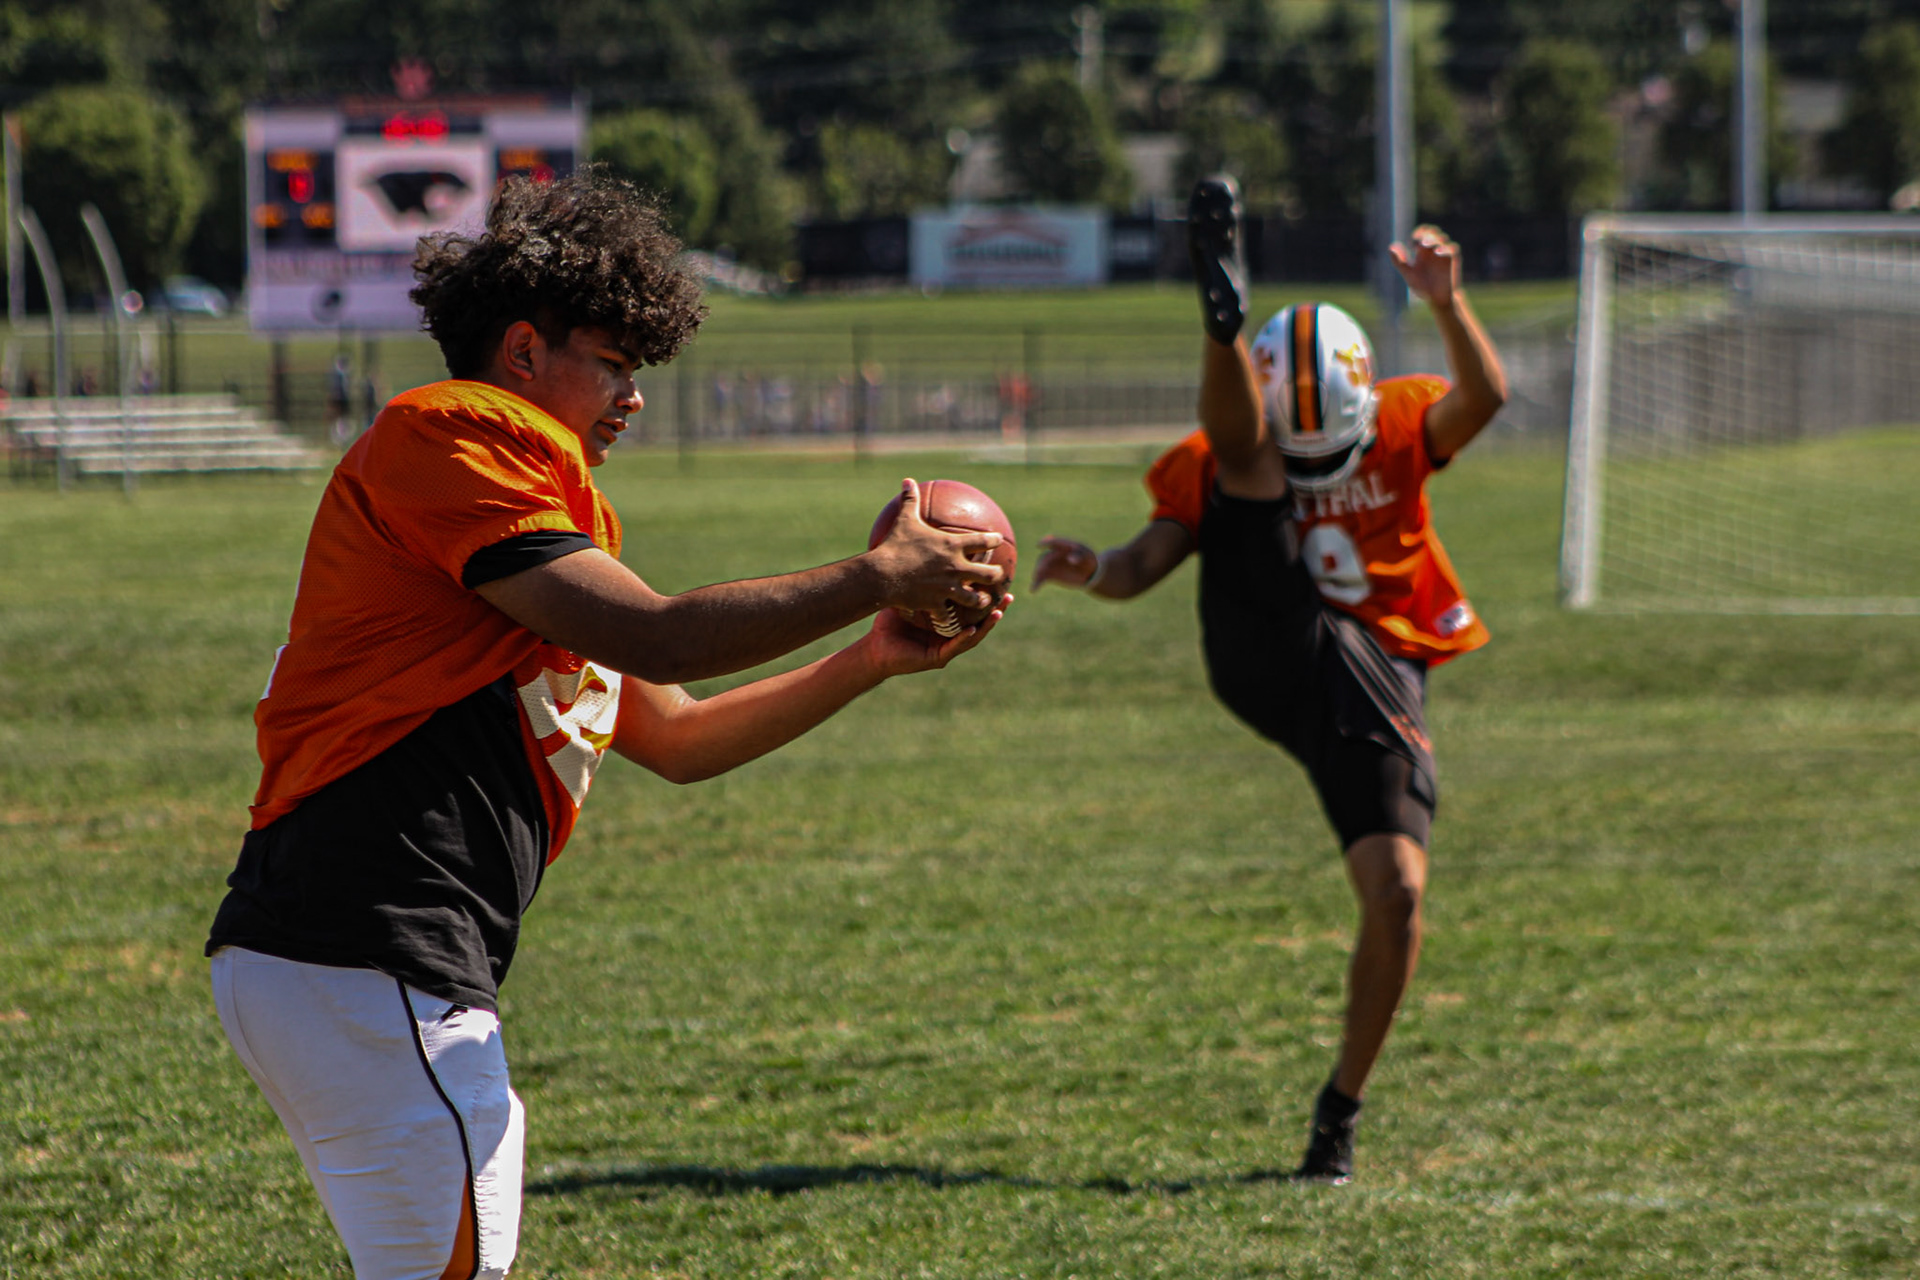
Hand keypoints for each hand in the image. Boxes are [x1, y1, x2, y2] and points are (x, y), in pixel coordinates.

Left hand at [861, 592, 1010, 675]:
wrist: (874, 649)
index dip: (985, 594)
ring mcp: (946, 647)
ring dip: (987, 625)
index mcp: (946, 620)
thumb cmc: (889, 623)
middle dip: (995, 609)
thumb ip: (916, 579)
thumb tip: (917, 546)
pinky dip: (965, 638)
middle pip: (979, 619)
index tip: (999, 578)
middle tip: (1009, 594)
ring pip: (973, 635)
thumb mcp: (906, 596)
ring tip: (999, 613)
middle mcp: (950, 634)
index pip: (970, 604)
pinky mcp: (937, 657)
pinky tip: (974, 629)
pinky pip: (955, 646)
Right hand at [867, 477, 1005, 615]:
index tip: (998, 539)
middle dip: (997, 575)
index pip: (983, 541)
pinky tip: (954, 623)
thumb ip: (910, 500)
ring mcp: (948, 587)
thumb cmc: (894, 545)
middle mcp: (956, 567)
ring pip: (975, 598)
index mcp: (953, 545)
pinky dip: (952, 619)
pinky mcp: (937, 602)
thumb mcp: (905, 520)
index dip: (994, 540)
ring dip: (981, 600)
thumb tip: (908, 480)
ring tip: (983, 601)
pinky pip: (950, 614)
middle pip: (989, 574)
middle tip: (998, 575)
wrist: (882, 574)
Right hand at [1031, 536, 1097, 590]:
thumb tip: (1070, 559)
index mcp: (1064, 545)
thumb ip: (1080, 556)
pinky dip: (1036, 584)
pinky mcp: (1049, 575)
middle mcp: (1054, 554)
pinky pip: (1041, 579)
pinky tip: (1033, 590)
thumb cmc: (1089, 561)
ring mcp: (1050, 564)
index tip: (1039, 545)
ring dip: (1037, 574)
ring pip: (1040, 568)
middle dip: (1042, 563)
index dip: (1046, 543)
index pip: (1054, 543)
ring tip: (1036, 581)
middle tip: (1040, 570)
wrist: (1088, 573)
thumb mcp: (1088, 557)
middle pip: (1045, 557)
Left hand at [1389, 225, 1460, 308]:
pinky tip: (1437, 251)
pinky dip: (1446, 247)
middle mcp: (1434, 249)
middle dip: (1427, 231)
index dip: (1417, 234)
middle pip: (1433, 232)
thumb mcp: (1408, 274)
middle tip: (1420, 237)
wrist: (1437, 299)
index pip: (1421, 234)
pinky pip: (1453, 248)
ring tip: (1425, 243)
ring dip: (1435, 238)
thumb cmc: (1422, 287)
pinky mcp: (1454, 259)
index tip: (1412, 241)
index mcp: (1423, 251)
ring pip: (1443, 238)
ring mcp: (1444, 253)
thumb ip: (1399, 261)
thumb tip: (1391, 246)